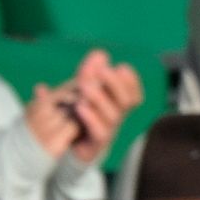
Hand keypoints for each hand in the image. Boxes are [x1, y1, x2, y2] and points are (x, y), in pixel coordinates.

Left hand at [23, 49, 142, 162]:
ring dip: (99, 98)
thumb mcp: (81, 89)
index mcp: (116, 104)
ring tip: (84, 86)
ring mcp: (107, 131)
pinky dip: (91, 118)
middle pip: (127, 101)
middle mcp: (115, 117)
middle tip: (102, 70)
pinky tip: (80, 106)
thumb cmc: (77, 115)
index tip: (121, 67)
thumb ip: (90, 71)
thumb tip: (101, 54)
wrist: (66, 146)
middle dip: (116, 83)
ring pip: (113, 116)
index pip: (134, 93)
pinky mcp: (95, 145)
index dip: (132, 81)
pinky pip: (100, 133)